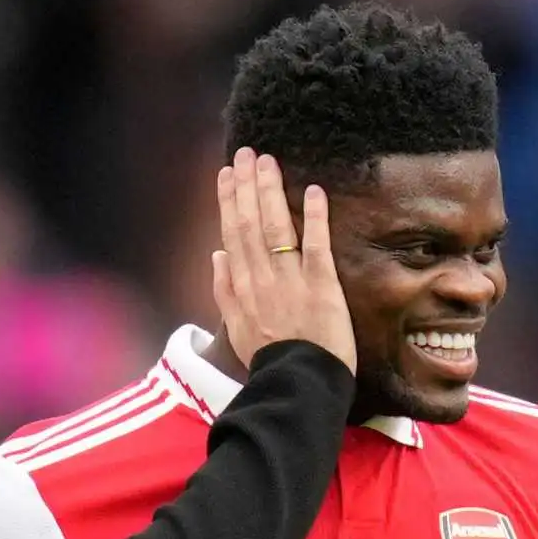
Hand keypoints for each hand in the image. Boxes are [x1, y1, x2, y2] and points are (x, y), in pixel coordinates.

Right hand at [212, 147, 355, 374]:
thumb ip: (224, 291)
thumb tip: (216, 255)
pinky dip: (314, 218)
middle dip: (246, 186)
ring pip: (276, 229)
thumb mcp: (236, 329)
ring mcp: (290, 282)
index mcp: (242, 288)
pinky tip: (313, 190)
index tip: (226, 174)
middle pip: (251, 225)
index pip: (232, 235)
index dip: (228, 202)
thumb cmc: (269, 360)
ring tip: (268, 161)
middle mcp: (262, 279)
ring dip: (271, 192)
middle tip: (246, 153)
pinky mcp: (321, 288)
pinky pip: (316, 246)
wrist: (296, 385)